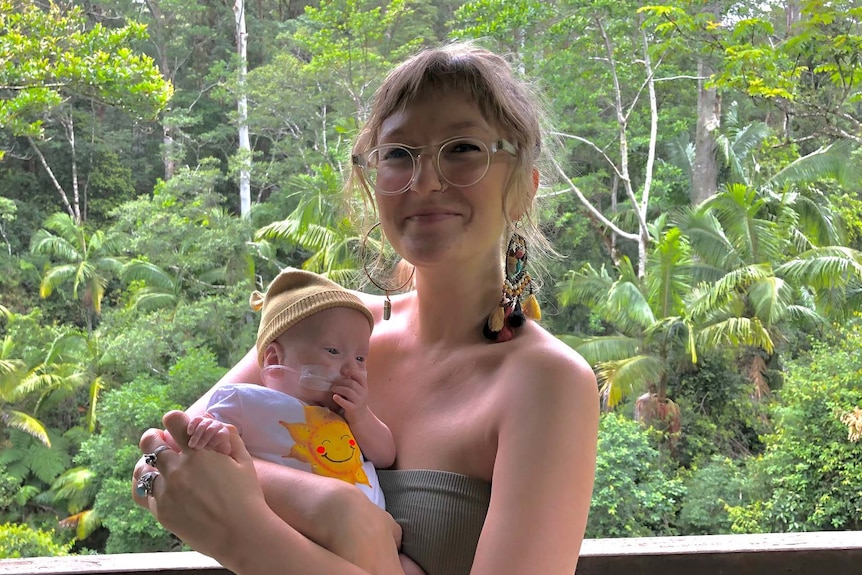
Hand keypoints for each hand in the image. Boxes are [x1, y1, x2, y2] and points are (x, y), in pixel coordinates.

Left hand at [133, 411, 269, 557]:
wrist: (240, 533)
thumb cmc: (247, 496)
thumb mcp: (244, 461)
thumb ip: (230, 437)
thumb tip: (216, 424)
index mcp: (199, 453)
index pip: (173, 421)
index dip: (173, 419)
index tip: (174, 423)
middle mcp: (178, 470)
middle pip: (150, 443)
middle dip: (152, 438)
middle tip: (155, 440)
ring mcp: (167, 491)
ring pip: (142, 470)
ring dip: (148, 465)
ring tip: (154, 467)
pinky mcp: (162, 512)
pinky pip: (145, 494)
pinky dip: (150, 488)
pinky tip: (158, 488)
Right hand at [187, 413, 232, 454]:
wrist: (206, 443)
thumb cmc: (215, 450)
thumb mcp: (222, 452)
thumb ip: (224, 451)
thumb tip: (226, 453)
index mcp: (224, 433)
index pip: (221, 435)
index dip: (214, 442)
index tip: (208, 449)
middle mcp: (217, 425)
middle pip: (211, 429)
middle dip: (203, 439)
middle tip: (197, 448)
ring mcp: (208, 421)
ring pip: (203, 425)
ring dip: (196, 435)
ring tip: (191, 445)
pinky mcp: (199, 419)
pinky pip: (196, 419)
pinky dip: (192, 425)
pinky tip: (189, 433)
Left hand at [331, 367, 370, 423]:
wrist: (361, 418)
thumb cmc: (356, 402)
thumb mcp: (357, 391)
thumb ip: (352, 382)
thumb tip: (343, 370)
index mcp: (364, 387)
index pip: (360, 376)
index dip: (352, 372)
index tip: (343, 372)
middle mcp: (363, 393)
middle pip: (352, 383)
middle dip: (341, 382)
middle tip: (334, 384)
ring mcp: (359, 401)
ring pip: (348, 391)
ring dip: (339, 388)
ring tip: (333, 389)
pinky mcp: (353, 409)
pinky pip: (345, 402)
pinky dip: (339, 399)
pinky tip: (334, 397)